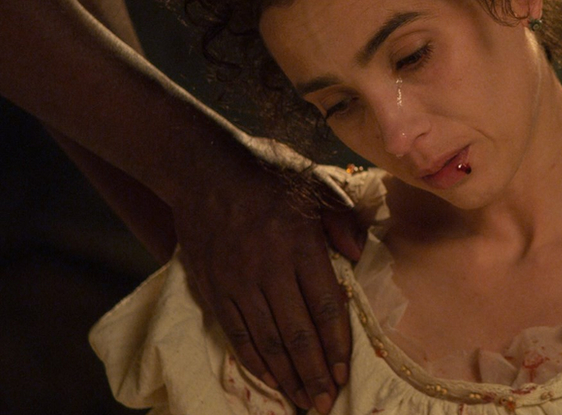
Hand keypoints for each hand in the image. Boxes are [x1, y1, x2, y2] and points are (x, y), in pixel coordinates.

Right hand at [172, 146, 365, 414]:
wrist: (202, 169)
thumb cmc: (267, 174)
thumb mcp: (315, 182)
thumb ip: (341, 219)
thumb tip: (360, 256)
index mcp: (299, 244)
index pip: (324, 306)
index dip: (336, 345)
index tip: (345, 372)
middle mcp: (268, 269)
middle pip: (296, 333)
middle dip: (314, 373)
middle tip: (325, 404)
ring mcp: (236, 282)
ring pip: (266, 340)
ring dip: (286, 376)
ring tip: (302, 401)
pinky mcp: (212, 287)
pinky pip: (235, 332)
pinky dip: (254, 359)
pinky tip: (268, 378)